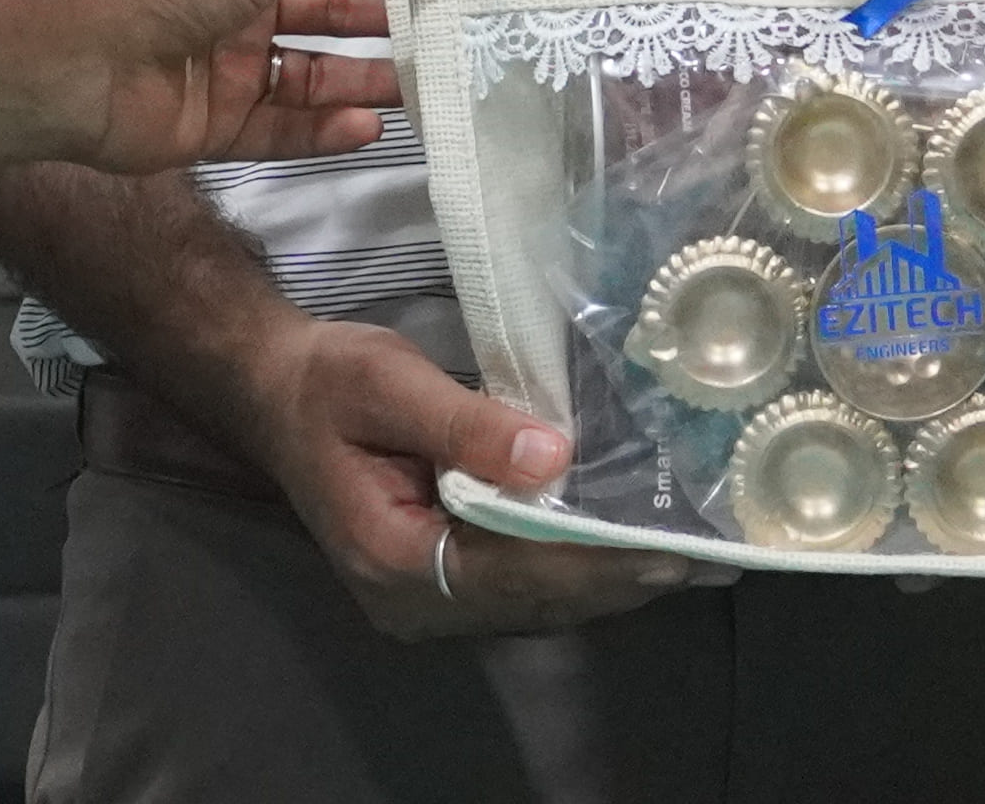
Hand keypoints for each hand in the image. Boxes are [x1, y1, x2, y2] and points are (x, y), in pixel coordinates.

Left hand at [0, 0, 435, 173]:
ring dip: (369, 82)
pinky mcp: (223, 127)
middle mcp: (246, 4)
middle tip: (461, 35)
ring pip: (317, 77)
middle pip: (333, 14)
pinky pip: (287, 129)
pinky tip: (371, 128)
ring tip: (432, 91)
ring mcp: (235, 68)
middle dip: (391, 23)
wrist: (71, 68)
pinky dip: (328, 131)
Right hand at [229, 313, 698, 643]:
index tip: (671, 547)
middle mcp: (415, 601)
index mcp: (394, 561)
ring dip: (613, 580)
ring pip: (540, 603)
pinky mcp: (449, 580)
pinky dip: (583, 569)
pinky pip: (528, 586)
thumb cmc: (325, 381)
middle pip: (538, 600)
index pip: (515, 573)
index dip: (596, 561)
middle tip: (711, 555)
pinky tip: (636, 548)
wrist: (272, 392)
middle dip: (623, 578)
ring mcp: (431, 601)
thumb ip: (465, 424)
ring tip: (696, 555)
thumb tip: (553, 457)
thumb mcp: (385, 382)